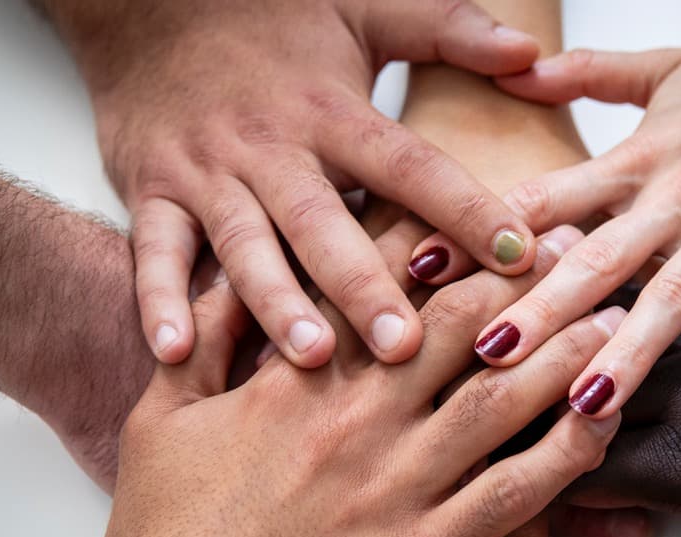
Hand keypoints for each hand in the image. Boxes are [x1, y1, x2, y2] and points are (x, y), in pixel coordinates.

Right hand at [0, 221, 632, 536]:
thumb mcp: (161, 422)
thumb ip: (203, 341)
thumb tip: (231, 280)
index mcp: (294, 381)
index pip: (379, 288)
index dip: (445, 244)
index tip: (494, 216)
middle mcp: (351, 421)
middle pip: (458, 328)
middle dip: (525, 282)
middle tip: (579, 248)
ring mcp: (389, 488)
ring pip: (499, 401)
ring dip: (566, 353)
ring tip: (617, 316)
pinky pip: (511, 496)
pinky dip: (565, 456)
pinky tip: (601, 424)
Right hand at [44, 0, 542, 366]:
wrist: (148, 6)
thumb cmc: (269, 21)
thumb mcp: (363, 11)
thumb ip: (447, 29)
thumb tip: (531, 50)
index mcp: (332, 111)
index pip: (408, 163)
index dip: (464, 207)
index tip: (518, 257)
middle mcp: (271, 147)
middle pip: (322, 221)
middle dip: (362, 285)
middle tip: (405, 348)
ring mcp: (207, 173)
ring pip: (242, 244)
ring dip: (274, 304)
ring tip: (311, 357)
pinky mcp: (151, 192)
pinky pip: (152, 250)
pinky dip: (158, 300)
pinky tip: (175, 353)